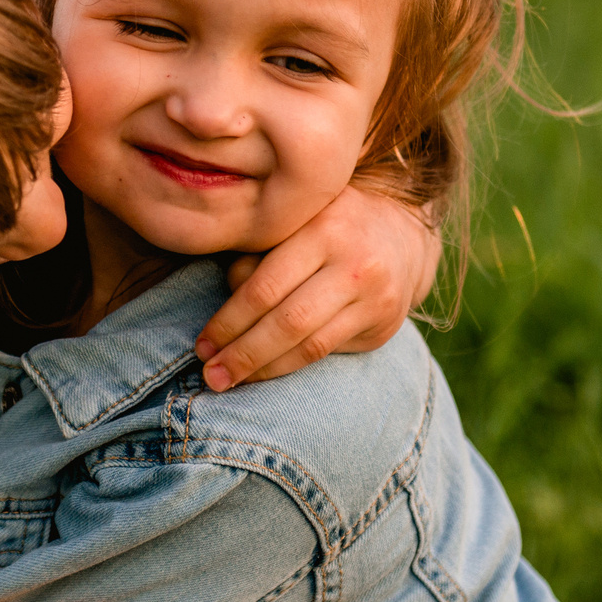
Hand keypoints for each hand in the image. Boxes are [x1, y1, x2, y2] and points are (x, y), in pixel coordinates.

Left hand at [192, 185, 440, 388]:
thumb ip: (258, 254)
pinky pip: (328, 352)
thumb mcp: (294, 220)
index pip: (266, 286)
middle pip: (288, 322)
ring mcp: (375, 298)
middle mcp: (356, 263)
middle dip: (242, 353)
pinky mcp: (384, 325)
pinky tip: (264, 372)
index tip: (202, 343)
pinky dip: (290, 365)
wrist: (399, 233)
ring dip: (263, 369)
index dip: (229, 320)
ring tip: (227, 381)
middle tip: (210, 373)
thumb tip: (225, 308)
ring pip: (310, 346)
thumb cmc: (327, 224)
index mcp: (324, 227)